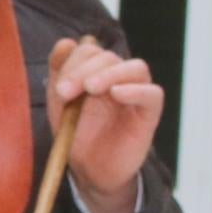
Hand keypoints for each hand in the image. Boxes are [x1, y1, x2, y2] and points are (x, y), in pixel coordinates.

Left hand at [47, 35, 163, 206]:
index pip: (90, 50)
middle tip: (66, 92)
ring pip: (136, 67)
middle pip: (109, 57)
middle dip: (84, 70)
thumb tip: (66, 42)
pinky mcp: (148, 113)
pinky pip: (153, 94)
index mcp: (95, 71)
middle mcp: (118, 77)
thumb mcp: (60, 102)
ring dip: (111, 73)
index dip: (73, 62)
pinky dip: (137, 90)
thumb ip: (60, 71)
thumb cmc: (75, 133)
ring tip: (91, 88)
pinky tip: (116, 94)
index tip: (59, 89)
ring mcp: (135, 93)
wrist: (88, 169)